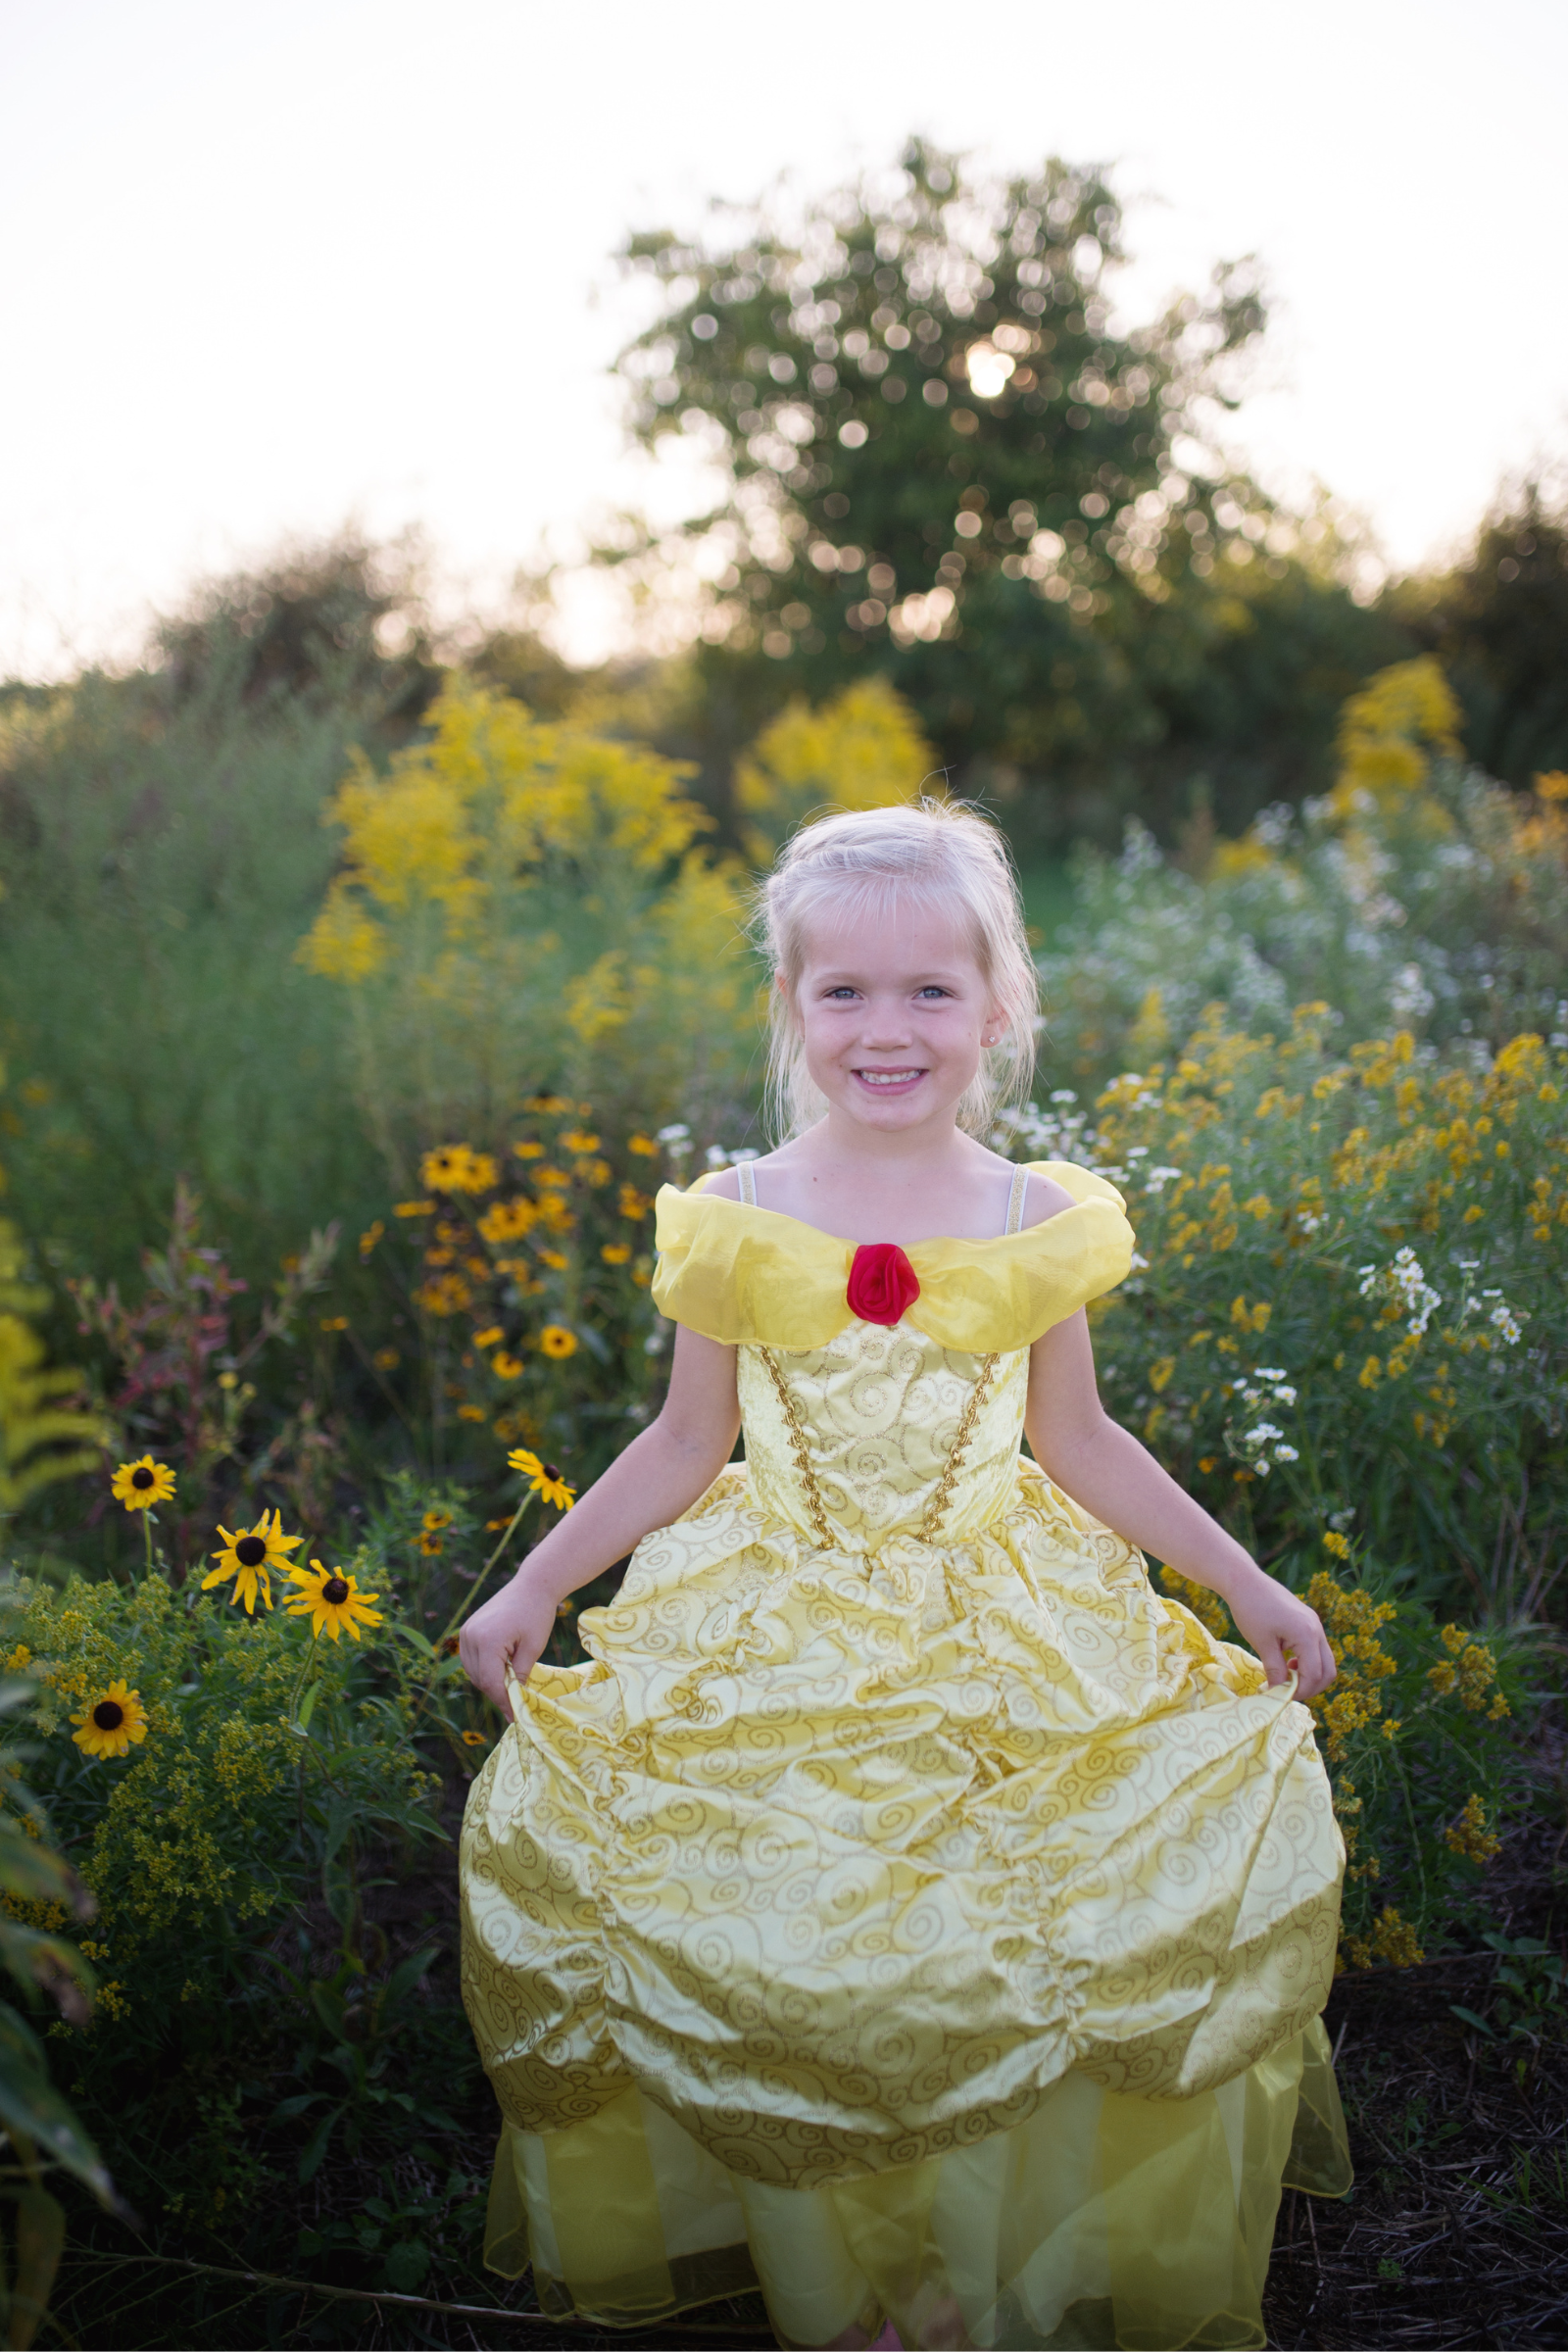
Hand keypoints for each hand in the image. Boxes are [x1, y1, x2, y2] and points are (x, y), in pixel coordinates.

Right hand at [458, 1568, 558, 1718]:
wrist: (532, 1585)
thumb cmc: (537, 1614)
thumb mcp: (533, 1648)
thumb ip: (520, 1675)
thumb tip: (514, 1700)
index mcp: (487, 1640)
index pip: (490, 1682)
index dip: (503, 1701)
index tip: (515, 1715)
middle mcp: (470, 1636)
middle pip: (479, 1678)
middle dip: (497, 1693)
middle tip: (515, 1705)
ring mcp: (466, 1632)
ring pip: (473, 1671)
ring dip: (490, 1682)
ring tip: (511, 1688)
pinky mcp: (467, 1630)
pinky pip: (472, 1659)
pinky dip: (484, 1669)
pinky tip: (502, 1672)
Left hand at [1226, 1569, 1336, 1701]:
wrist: (1245, 1581)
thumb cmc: (1250, 1610)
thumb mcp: (1262, 1643)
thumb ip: (1275, 1670)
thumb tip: (1280, 1693)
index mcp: (1307, 1635)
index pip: (1314, 1674)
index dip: (1300, 1691)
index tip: (1281, 1696)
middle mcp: (1317, 1630)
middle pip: (1328, 1671)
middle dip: (1311, 1687)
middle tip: (1288, 1692)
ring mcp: (1315, 1625)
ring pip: (1325, 1661)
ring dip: (1310, 1675)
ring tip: (1286, 1677)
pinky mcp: (1309, 1622)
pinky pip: (1317, 1650)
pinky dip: (1307, 1662)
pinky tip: (1288, 1663)